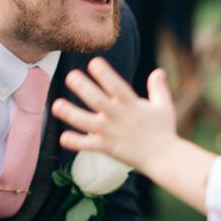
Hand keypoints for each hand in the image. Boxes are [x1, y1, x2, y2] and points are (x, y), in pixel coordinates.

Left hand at [52, 57, 177, 174]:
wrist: (164, 158)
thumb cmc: (164, 130)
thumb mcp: (164, 106)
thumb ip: (159, 88)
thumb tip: (159, 71)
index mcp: (132, 104)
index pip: (117, 86)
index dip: (105, 74)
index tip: (94, 62)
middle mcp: (119, 117)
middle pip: (98, 101)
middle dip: (84, 88)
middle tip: (70, 76)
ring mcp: (112, 133)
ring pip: (88, 123)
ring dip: (71, 114)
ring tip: (55, 106)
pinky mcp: (108, 148)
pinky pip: (89, 146)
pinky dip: (76, 142)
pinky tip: (63, 138)